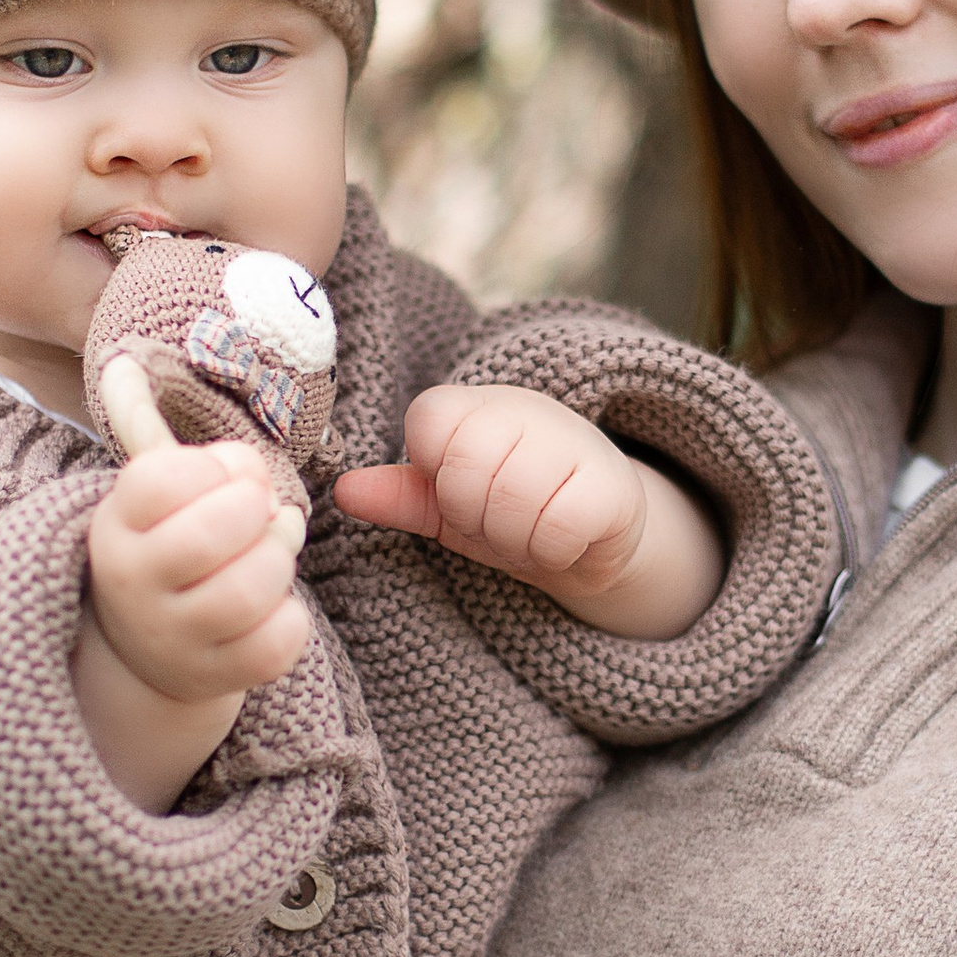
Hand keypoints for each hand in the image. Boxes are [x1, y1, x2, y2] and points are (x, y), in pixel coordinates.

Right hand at [87, 436, 310, 705]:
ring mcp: (170, 637)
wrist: (148, 641)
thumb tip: (267, 497)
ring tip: (271, 559)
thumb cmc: (177, 544)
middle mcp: (132, 584)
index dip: (212, 468)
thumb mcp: (178, 497)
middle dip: (255, 512)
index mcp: (118, 526)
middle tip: (262, 515)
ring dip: (278, 563)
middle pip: (206, 538)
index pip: (158, 482)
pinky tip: (276, 608)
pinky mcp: (211, 675)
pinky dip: (292, 620)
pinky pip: (272, 648)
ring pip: (245, 594)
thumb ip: (228, 468)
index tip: (222, 481)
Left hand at [334, 383, 724, 639]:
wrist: (596, 536)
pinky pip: (557, 527)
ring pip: (512, 499)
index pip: (431, 424)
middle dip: (476, 515)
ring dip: (514, 537)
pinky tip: (562, 541)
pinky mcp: (613, 485)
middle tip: (500, 518)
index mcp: (478, 406)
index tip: (464, 490)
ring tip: (530, 531)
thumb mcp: (449, 507)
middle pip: (466, 469)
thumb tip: (343, 491)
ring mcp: (575, 442)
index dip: (441, 476)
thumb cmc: (512, 511)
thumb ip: (401, 496)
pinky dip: (551, 550)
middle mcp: (528, 410)